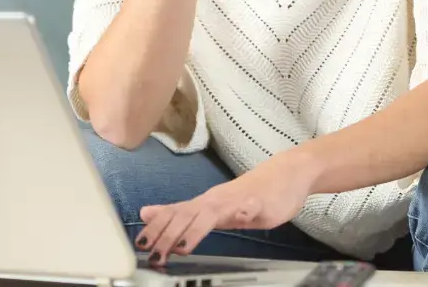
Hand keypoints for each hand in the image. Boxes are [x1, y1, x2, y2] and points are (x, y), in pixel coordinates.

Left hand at [133, 157, 314, 264]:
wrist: (287, 172)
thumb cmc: (252, 193)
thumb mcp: (212, 205)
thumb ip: (182, 211)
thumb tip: (147, 213)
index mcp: (205, 204)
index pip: (173, 215)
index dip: (156, 229)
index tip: (139, 245)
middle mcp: (216, 200)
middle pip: (186, 216)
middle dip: (168, 236)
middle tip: (154, 255)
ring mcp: (238, 200)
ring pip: (212, 213)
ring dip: (195, 231)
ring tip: (183, 247)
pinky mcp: (261, 202)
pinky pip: (252, 207)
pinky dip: (246, 211)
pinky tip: (245, 215)